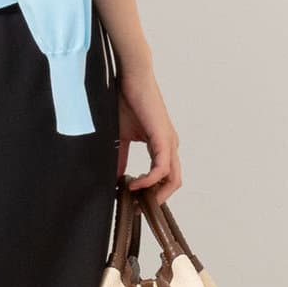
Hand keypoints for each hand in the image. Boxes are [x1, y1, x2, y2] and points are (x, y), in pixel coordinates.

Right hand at [116, 61, 181, 198]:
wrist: (131, 79)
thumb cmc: (126, 101)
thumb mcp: (121, 137)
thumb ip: (120, 157)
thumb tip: (114, 178)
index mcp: (161, 144)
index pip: (164, 176)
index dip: (151, 191)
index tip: (133, 200)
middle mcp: (169, 145)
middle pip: (173, 182)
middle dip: (156, 198)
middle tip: (136, 207)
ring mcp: (169, 142)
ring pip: (172, 178)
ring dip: (154, 192)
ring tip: (134, 196)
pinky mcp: (163, 138)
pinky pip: (162, 168)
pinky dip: (149, 179)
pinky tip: (133, 182)